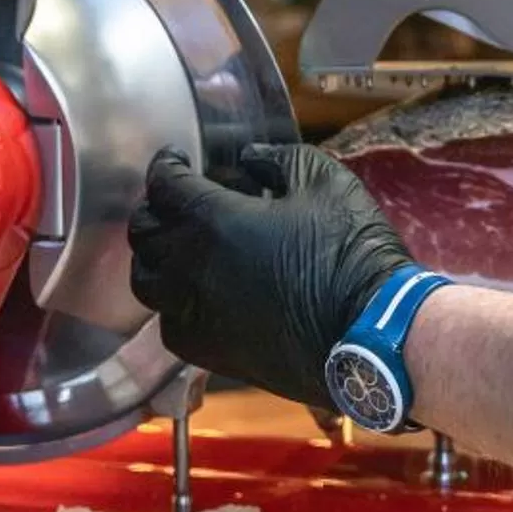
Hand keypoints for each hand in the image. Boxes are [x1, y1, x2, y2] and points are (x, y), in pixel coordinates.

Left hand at [127, 145, 410, 410]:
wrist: (369, 330)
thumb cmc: (350, 249)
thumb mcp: (324, 181)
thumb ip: (277, 160)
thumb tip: (249, 160)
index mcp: (211, 220)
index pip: (164, 185)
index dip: (166, 166)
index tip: (176, 161)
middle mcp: (188, 268)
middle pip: (143, 233)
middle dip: (156, 210)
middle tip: (176, 203)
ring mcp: (192, 314)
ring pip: (145, 281)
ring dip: (156, 258)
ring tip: (178, 250)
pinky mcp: (207, 351)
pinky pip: (168, 323)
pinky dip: (174, 303)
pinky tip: (198, 296)